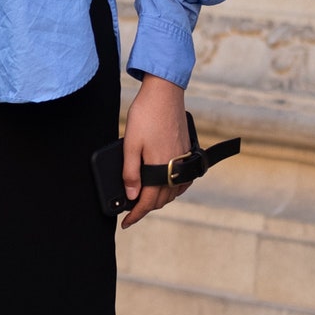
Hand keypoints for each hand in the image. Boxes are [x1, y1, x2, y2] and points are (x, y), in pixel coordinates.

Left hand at [120, 74, 189, 229]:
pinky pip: (183, 179)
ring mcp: (184, 159)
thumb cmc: (145, 115)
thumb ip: (130, 172)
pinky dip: (173, 187)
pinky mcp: (188, 151)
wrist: (165, 92)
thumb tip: (131, 196)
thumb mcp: (130, 144)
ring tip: (144, 198)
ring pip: (174, 191)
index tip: (126, 223)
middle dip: (146, 207)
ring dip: (160, 198)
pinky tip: (164, 184)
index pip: (148, 202)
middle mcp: (176, 167)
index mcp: (161, 168)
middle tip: (131, 210)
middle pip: (162, 199)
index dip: (136, 215)